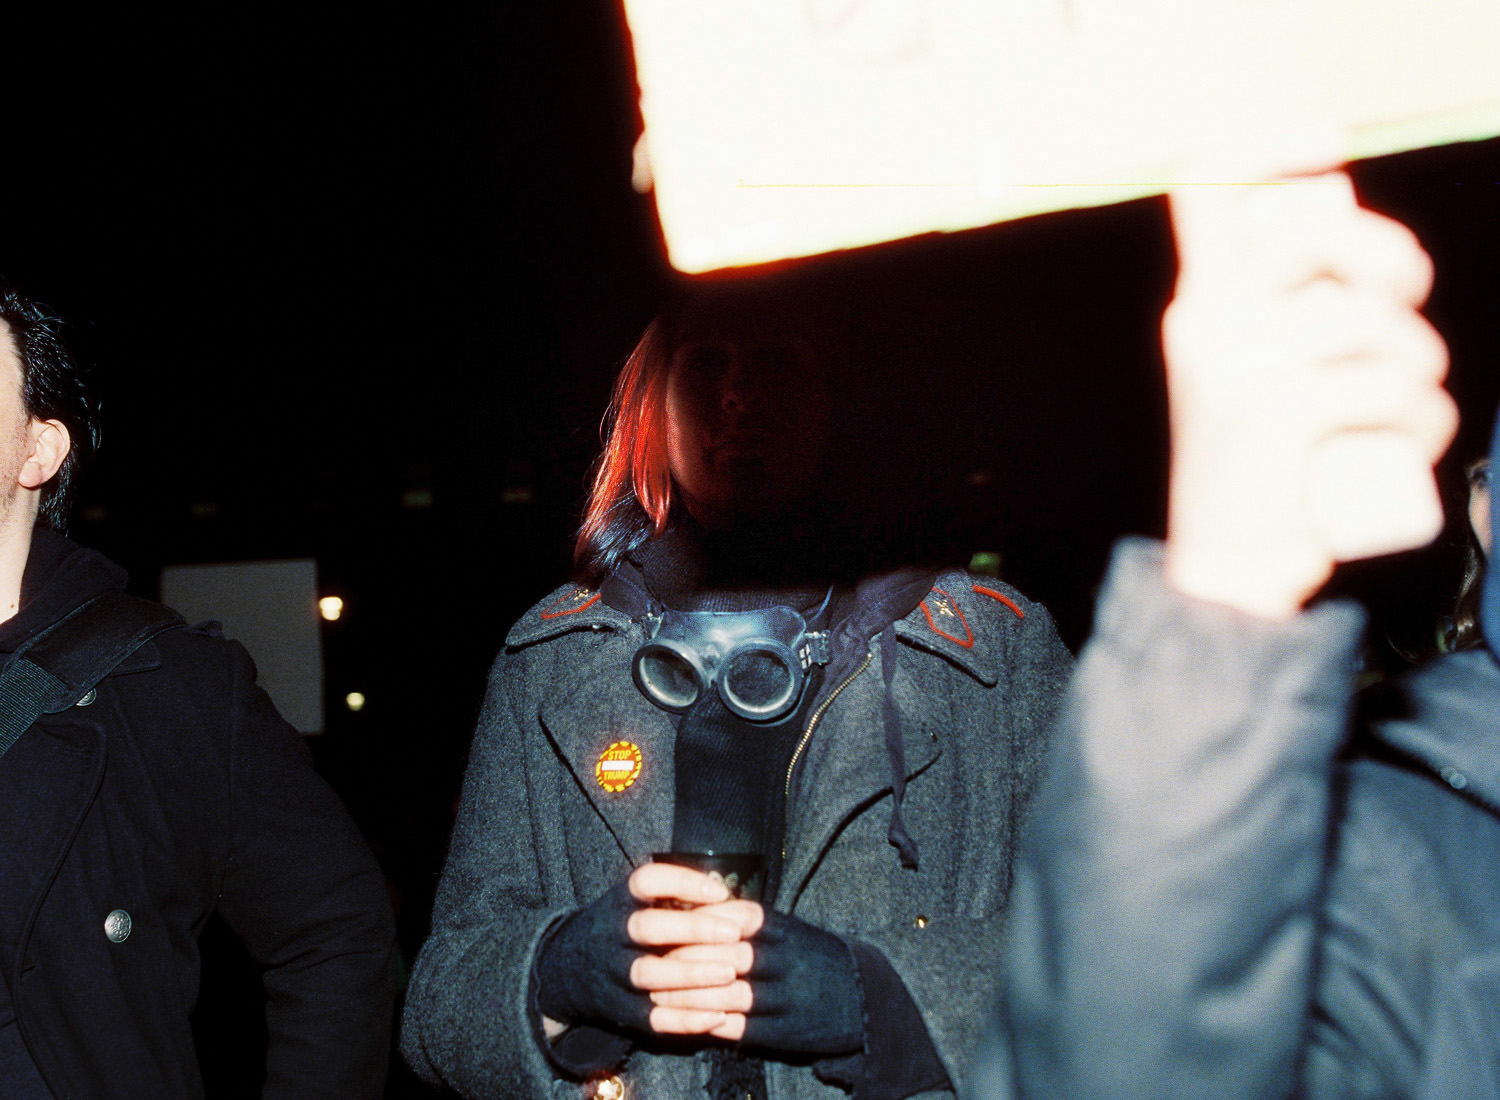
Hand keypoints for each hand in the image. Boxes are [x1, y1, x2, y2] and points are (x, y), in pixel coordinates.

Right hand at [535, 862, 746, 1036]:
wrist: (566, 970)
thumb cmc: (622, 928)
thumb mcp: (635, 903)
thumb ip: (679, 900)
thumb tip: (741, 907)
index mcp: (621, 901)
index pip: (646, 882)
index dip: (684, 883)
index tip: (720, 893)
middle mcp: (613, 934)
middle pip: (647, 927)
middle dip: (692, 928)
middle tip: (734, 933)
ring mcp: (614, 974)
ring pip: (648, 973)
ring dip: (691, 973)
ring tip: (730, 972)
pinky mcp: (621, 1010)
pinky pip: (652, 1018)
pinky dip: (686, 1019)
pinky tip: (719, 1016)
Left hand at [649, 906, 864, 1054]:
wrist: (862, 997)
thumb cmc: (812, 956)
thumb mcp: (789, 928)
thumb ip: (749, 920)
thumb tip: (698, 904)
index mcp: (783, 930)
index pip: (733, 918)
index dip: (698, 921)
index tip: (668, 921)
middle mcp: (784, 962)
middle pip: (725, 957)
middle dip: (684, 959)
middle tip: (650, 958)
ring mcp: (784, 998)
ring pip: (727, 995)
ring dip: (688, 996)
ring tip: (657, 993)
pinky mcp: (783, 1031)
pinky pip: (739, 1028)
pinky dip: (710, 1023)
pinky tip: (686, 1019)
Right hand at [1162, 132, 1456, 617]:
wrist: (1223, 574)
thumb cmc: (1261, 473)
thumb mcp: (1249, 378)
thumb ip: (1275, 319)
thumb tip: (1366, 259)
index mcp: (1197, 305)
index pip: (1204, 187)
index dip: (1272, 147)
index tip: (1331, 150)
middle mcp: (1206, 322)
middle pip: (1317, 233)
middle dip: (1391, 256)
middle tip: (1408, 301)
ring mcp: (1235, 363)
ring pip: (1369, 321)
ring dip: (1423, 362)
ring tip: (1415, 401)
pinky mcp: (1274, 411)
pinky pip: (1385, 385)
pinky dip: (1425, 415)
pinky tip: (1417, 440)